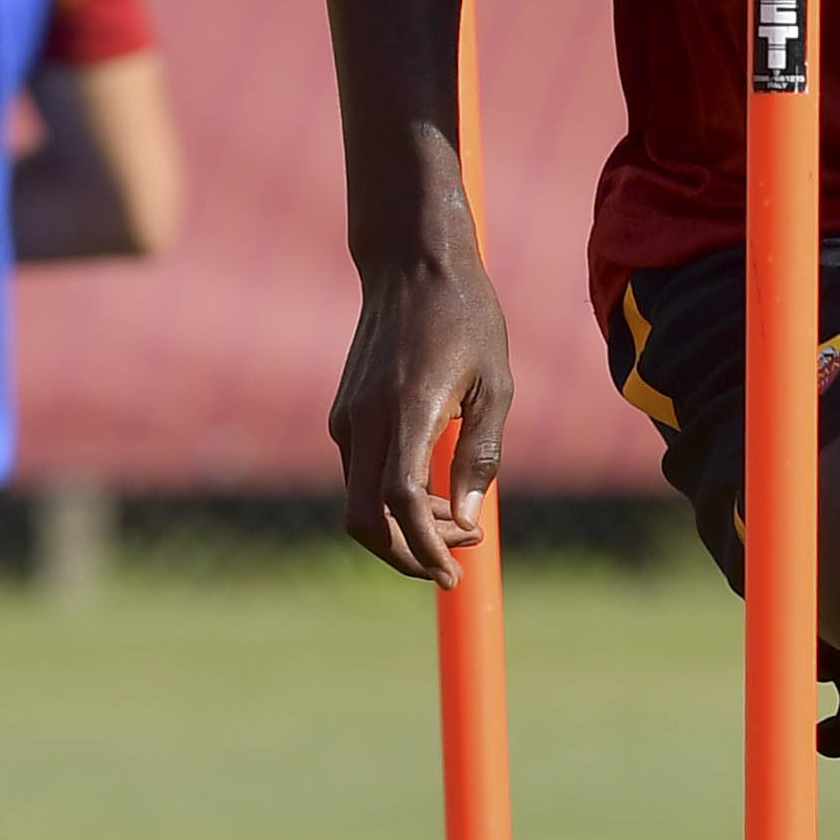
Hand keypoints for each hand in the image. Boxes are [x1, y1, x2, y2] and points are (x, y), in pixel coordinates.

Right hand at [328, 248, 512, 583]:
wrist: (411, 265)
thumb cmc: (466, 318)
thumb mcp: (495, 385)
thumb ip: (482, 454)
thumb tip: (468, 517)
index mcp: (406, 411)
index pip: (399, 502)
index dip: (422, 547)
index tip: (451, 574)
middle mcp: (364, 420)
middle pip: (363, 520)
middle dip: (405, 556)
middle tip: (455, 563)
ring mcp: (347, 418)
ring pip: (358, 504)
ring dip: (403, 530)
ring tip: (457, 523)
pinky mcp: (344, 414)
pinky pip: (361, 477)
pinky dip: (391, 503)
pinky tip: (435, 493)